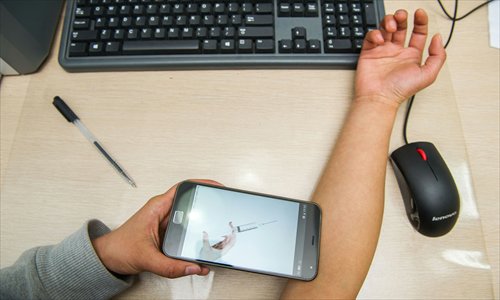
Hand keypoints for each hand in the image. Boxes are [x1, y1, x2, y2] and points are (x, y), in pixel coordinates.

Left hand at [91, 180, 219, 277]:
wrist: (107, 258)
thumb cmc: (119, 249)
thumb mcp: (147, 258)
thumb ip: (171, 266)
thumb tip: (194, 267)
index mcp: (157, 207)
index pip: (183, 188)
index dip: (201, 184)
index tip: (216, 187)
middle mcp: (162, 212)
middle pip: (190, 202)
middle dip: (207, 204)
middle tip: (222, 207)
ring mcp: (165, 223)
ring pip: (189, 218)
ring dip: (202, 224)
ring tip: (216, 229)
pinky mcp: (167, 233)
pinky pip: (185, 232)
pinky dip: (195, 238)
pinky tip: (202, 249)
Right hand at [199, 222, 236, 260]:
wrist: (204, 263)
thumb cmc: (207, 259)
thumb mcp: (206, 248)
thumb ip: (206, 240)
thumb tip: (205, 233)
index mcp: (224, 250)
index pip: (232, 242)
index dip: (234, 235)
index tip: (233, 229)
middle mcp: (223, 249)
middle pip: (230, 240)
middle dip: (231, 233)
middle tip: (231, 226)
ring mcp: (221, 249)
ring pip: (226, 240)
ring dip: (226, 234)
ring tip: (227, 229)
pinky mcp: (217, 248)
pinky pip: (222, 241)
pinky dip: (222, 237)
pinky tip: (221, 234)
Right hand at [355, 9, 446, 107]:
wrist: (379, 98)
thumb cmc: (400, 90)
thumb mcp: (428, 75)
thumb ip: (438, 56)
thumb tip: (438, 38)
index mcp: (412, 55)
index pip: (418, 33)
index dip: (420, 21)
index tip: (420, 13)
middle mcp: (398, 52)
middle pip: (401, 27)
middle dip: (402, 18)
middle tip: (402, 16)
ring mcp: (383, 51)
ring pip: (386, 28)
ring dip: (389, 22)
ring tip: (391, 27)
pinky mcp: (369, 52)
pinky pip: (371, 37)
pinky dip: (375, 34)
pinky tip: (380, 40)